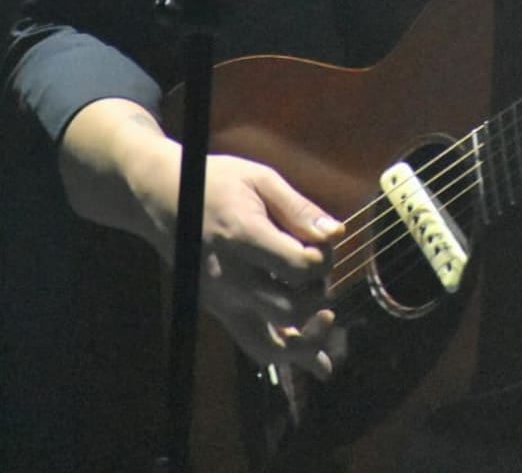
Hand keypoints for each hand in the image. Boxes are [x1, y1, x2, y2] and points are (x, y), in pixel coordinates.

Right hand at [182, 153, 345, 378]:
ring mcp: (222, 301)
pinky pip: (256, 346)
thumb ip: (299, 209)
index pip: (297, 267)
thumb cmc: (217, 183)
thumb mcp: (261, 180)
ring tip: (326, 317)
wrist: (162, 200)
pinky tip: (318, 364)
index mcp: (242, 238)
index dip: (323, 259)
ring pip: (272, 345)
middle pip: (289, 309)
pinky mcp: (220, 311)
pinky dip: (290, 356)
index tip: (325, 243)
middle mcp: (230, 278)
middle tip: (319, 270)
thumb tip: (337, 233)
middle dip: (318, 292)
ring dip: (309, 335)